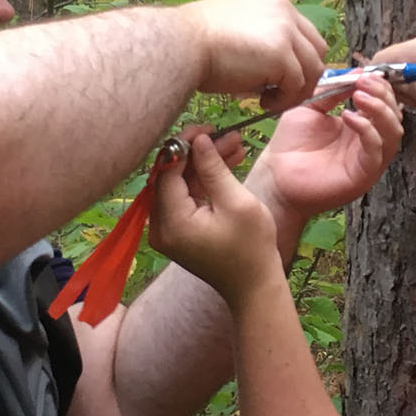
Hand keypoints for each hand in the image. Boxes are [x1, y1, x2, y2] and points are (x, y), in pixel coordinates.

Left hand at [151, 134, 283, 299]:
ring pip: (181, 184)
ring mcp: (168, 230)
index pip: (166, 171)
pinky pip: (187, 198)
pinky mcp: (179, 231)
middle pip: (171, 176)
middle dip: (198, 153)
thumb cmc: (251, 248)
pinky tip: (229, 162)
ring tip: (236, 144)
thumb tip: (198, 139)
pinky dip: (205, 181)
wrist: (255, 288)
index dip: (184, 145)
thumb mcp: (236, 202)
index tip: (208, 127)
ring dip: (205, 164)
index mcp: (170, 222)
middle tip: (225, 133)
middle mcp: (160, 226)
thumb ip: (213, 168)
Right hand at [183, 0, 328, 111]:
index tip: (282, 79)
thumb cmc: (195, 42)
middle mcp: (285, 11)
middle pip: (317, 50)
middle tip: (281, 93)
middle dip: (305, 75)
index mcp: (273, 2)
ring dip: (295, 91)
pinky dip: (284, 100)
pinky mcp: (282, 55)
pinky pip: (297, 85)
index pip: (304, 33)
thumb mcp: (235, 30)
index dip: (299, 59)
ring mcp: (285, 31)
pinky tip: (263, 103)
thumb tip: (272, 71)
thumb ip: (259, 40)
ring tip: (270, 101)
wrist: (180, 44)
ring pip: (313, 69)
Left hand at [250, 75, 404, 220]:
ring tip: (358, 96)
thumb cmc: (290, 144)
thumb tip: (356, 72)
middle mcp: (368, 142)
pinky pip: (377, 149)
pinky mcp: (363, 174)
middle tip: (362, 82)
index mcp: (359, 126)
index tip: (361, 74)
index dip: (377, 86)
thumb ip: (332, 90)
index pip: (383, 102)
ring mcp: (368, 159)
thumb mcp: (310, 106)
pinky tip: (347, 117)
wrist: (276, 176)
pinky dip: (367, 129)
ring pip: (394, 131)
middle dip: (382, 94)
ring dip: (380, 109)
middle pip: (394, 114)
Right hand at [371, 32, 415, 113]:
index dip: (376, 76)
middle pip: (394, 56)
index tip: (378, 92)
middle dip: (394, 77)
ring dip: (408, 77)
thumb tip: (382, 84)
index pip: (381, 57)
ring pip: (408, 59)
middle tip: (405, 98)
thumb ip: (396, 86)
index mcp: (415, 47)